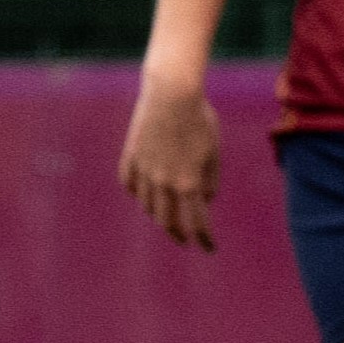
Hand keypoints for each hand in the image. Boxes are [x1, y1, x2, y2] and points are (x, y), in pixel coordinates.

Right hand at [118, 72, 220, 250]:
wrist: (171, 94)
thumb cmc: (199, 119)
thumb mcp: (213, 150)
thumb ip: (209, 179)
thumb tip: (204, 200)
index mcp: (188, 182)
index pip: (197, 221)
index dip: (204, 238)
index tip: (209, 248)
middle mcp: (164, 181)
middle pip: (168, 220)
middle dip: (178, 233)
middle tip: (184, 239)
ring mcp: (144, 170)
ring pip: (147, 205)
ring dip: (158, 214)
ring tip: (166, 216)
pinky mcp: (130, 156)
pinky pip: (131, 184)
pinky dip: (138, 194)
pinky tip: (143, 194)